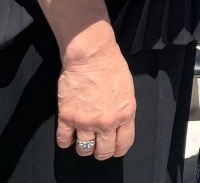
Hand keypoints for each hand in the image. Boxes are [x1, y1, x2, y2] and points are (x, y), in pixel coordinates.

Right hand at [55, 39, 135, 160]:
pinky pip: (64, 140)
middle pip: (103, 151)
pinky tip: (68, 138)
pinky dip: (65, 142)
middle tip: (97, 149)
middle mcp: (106, 122)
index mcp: (125, 114)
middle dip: (101, 152)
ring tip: (82, 142)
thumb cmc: (112, 66)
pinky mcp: (67, 117)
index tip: (114, 150)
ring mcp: (86, 121)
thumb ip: (123, 110)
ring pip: (84, 149)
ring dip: (84, 148)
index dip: (118, 150)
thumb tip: (118, 122)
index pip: (123, 143)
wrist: (91, 55)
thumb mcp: (128, 90)